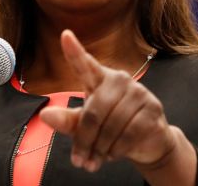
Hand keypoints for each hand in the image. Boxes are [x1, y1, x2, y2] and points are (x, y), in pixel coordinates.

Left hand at [39, 30, 195, 181]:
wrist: (148, 141)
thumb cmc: (111, 129)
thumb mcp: (86, 126)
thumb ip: (67, 121)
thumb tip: (45, 115)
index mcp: (100, 79)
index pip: (85, 64)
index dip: (74, 51)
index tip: (65, 35)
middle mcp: (120, 80)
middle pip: (93, 112)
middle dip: (84, 141)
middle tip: (80, 161)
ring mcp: (139, 93)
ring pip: (110, 126)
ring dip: (100, 149)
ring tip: (96, 159)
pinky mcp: (152, 109)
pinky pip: (128, 134)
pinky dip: (117, 150)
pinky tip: (114, 154)